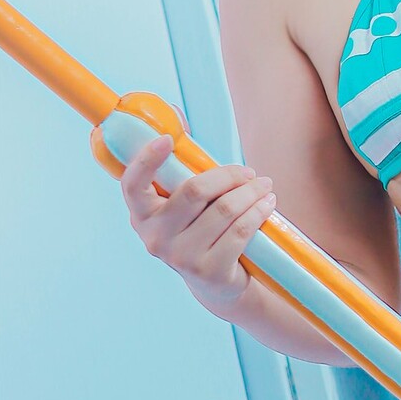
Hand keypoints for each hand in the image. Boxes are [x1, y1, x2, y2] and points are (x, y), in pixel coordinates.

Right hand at [119, 131, 275, 309]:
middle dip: (229, 176)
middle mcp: (155, 238)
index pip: (132, 185)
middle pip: (195, 191)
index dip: (146, 160)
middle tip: (250, 173)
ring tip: (265, 186)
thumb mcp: (183, 206)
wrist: (214, 284)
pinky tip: (267, 204)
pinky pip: (240, 231)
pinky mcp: (209, 271)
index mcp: (142, 216)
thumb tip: (176, 115)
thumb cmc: (199, 230)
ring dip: (251, 193)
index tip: (166, 140)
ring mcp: (181, 257)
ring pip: (224, 209)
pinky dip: (258, 212)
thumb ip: (180, 171)